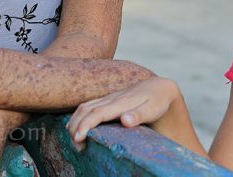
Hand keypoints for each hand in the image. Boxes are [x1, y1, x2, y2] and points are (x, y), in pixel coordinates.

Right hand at [67, 77, 181, 146]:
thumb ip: (138, 115)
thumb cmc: (156, 101)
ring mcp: (107, 99)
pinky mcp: (106, 101)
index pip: (97, 113)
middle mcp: (111, 99)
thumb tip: (125, 120)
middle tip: (76, 145)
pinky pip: (87, 107)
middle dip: (75, 126)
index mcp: (120, 103)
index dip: (85, 125)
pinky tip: (74, 127)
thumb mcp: (152, 109)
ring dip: (74, 122)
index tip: (78, 138)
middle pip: (85, 110)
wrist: (158, 88)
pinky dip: (77, 117)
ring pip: (84, 107)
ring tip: (73, 140)